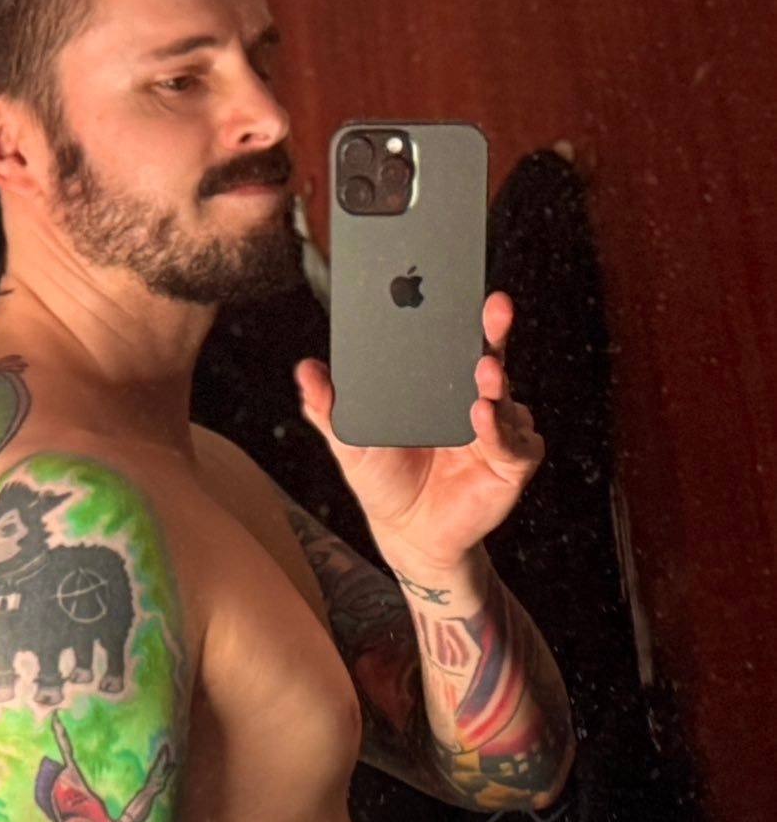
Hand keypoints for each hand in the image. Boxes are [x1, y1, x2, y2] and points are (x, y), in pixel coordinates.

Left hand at [294, 291, 543, 573]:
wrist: (408, 533)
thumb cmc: (385, 479)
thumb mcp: (350, 441)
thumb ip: (329, 407)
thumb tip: (307, 370)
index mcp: (441, 386)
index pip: (455, 341)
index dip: (460, 315)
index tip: (456, 288)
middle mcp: (476, 400)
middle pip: (490, 356)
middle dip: (493, 330)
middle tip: (492, 307)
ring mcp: (498, 430)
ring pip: (506, 397)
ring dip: (495, 382)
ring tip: (482, 371)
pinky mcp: (511, 464)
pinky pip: (515, 443)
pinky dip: (501, 430)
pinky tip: (483, 417)